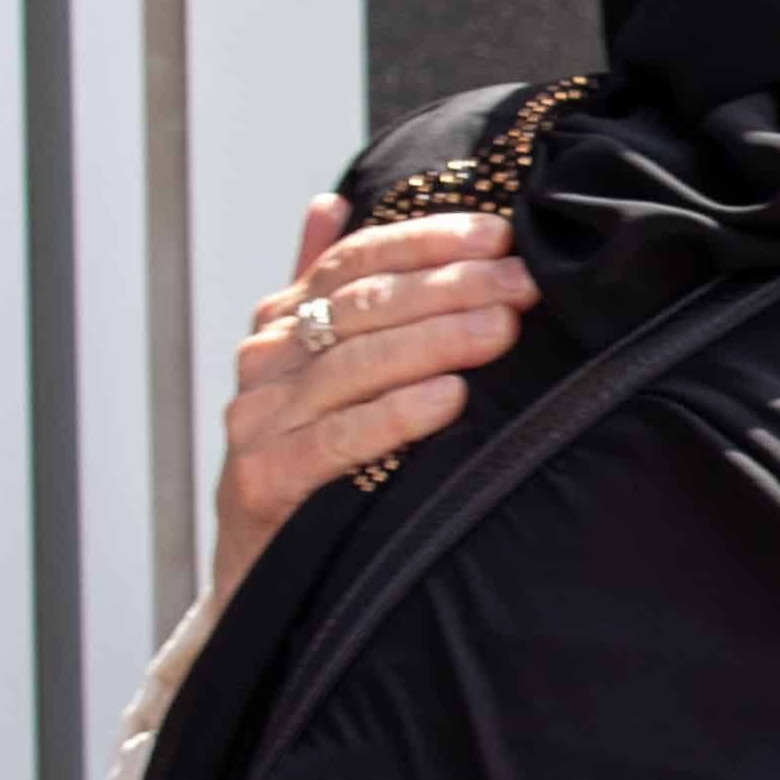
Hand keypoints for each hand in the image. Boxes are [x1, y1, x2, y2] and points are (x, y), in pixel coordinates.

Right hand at [210, 198, 534, 585]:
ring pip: (355, 366)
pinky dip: (396, 415)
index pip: (355, 261)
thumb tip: (330, 204)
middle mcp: (264, 363)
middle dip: (451, 288)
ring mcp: (259, 421)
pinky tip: (449, 399)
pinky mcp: (264, 482)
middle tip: (521, 284)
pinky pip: (338, 439)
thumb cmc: (307, 462)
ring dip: (436, 342)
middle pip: (362, 308)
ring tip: (501, 330)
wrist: (258, 575)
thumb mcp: (312, 372)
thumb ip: (321, 287)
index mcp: (280, 323)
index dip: (426, 242)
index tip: (497, 236)